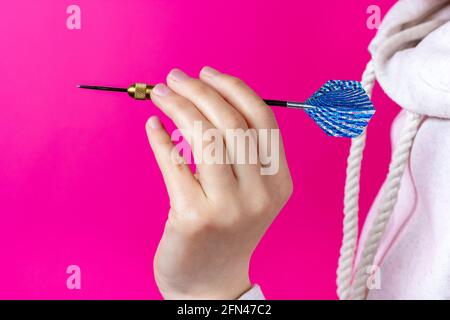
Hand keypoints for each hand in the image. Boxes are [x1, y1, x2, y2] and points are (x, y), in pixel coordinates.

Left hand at [146, 67, 292, 298]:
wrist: (211, 283)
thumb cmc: (226, 230)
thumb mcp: (249, 193)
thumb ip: (240, 153)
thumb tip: (206, 100)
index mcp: (278, 182)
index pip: (262, 121)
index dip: (234, 89)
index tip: (207, 73)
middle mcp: (260, 194)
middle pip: (231, 124)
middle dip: (199, 91)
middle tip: (175, 78)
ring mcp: (229, 208)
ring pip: (204, 138)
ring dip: (179, 107)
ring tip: (161, 94)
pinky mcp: (194, 218)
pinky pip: (174, 165)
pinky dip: (160, 140)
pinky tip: (152, 126)